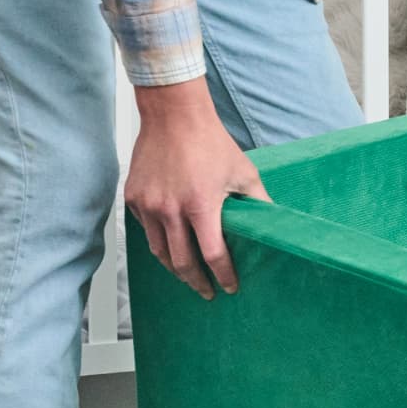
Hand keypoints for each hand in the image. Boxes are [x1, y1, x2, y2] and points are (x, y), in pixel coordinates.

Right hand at [127, 79, 267, 299]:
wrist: (174, 116)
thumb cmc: (210, 142)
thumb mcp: (244, 173)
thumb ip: (258, 202)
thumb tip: (273, 225)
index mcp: (201, 205)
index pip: (213, 255)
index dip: (223, 276)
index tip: (229, 287)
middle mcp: (170, 210)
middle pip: (182, 263)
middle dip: (197, 282)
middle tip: (208, 291)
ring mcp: (148, 205)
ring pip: (159, 252)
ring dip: (175, 268)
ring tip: (188, 276)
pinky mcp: (133, 198)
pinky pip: (145, 230)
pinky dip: (159, 242)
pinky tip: (171, 246)